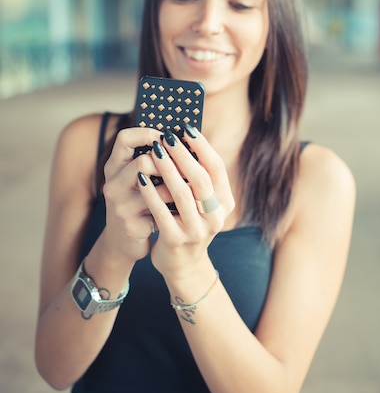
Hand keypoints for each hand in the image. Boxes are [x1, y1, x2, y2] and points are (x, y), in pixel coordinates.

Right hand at [101, 127, 173, 262]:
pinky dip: (176, 207)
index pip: (124, 139)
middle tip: (186, 167)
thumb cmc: (138, 204)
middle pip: (143, 161)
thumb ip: (153, 162)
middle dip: (170, 164)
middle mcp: (113, 184)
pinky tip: (183, 208)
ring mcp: (120, 206)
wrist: (122, 245)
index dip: (148, 134)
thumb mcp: (137, 181)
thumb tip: (185, 141)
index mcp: (114, 167)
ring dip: (177, 187)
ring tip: (189, 188)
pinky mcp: (131, 225)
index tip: (168, 137)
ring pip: (157, 186)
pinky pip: (162, 209)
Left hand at [136, 128, 234, 278]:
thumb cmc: (188, 223)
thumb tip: (182, 140)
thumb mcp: (201, 202)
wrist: (182, 264)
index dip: (202, 147)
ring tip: (154, 151)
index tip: (187, 129)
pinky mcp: (176, 241)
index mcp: (225, 202)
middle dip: (182, 155)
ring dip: (167, 170)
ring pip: (182, 194)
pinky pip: (162, 212)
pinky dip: (151, 193)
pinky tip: (141, 178)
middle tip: (167, 137)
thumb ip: (198, 178)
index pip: (217, 168)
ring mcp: (197, 231)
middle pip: (200, 179)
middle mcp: (215, 216)